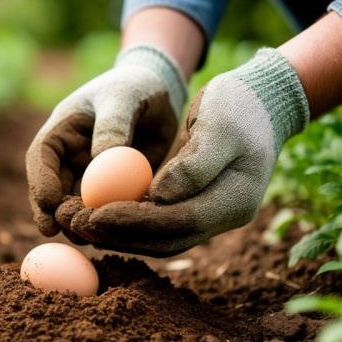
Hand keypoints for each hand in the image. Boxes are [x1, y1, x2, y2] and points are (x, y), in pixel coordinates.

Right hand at [26, 45, 187, 237]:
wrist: (159, 92)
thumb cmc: (134, 86)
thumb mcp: (123, 97)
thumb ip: (113, 124)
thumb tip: (102, 159)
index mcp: (61, 131)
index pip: (41, 158)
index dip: (40, 183)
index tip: (48, 204)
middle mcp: (70, 157)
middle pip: (53, 189)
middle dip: (54, 212)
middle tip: (61, 232)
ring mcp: (89, 175)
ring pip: (76, 204)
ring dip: (77, 222)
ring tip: (85, 238)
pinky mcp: (112, 189)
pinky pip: (103, 209)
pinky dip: (105, 222)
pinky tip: (112, 234)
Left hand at [55, 49, 309, 256]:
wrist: (263, 101)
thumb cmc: (241, 105)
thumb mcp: (219, 126)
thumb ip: (193, 165)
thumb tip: (157, 196)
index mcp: (235, 200)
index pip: (179, 223)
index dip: (135, 222)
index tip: (96, 214)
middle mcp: (224, 217)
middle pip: (165, 239)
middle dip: (119, 235)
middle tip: (78, 224)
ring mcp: (212, 215)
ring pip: (159, 237)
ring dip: (119, 234)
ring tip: (79, 223)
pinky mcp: (196, 205)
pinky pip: (159, 223)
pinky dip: (128, 223)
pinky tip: (99, 215)